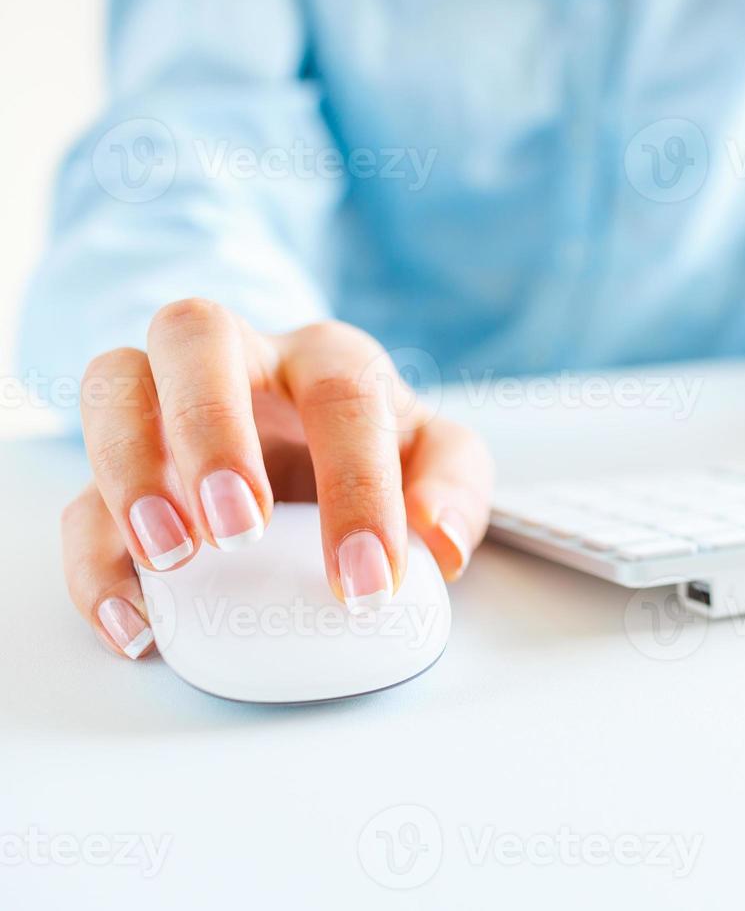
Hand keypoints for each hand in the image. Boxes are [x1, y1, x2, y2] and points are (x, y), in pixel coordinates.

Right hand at [63, 299, 493, 659]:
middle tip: (240, 529)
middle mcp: (238, 359)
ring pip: (111, 386)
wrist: (312, 436)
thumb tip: (440, 541)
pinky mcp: (121, 468)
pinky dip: (93, 559)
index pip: (343, 394)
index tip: (367, 580)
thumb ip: (455, 486)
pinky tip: (134, 619)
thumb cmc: (375, 445)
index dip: (356, 486)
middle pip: (195, 335)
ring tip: (170, 558)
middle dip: (210, 428)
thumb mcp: (434, 456)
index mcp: (328, 357)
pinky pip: (78, 494)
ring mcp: (164, 404)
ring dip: (129, 471)